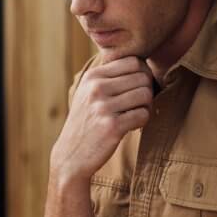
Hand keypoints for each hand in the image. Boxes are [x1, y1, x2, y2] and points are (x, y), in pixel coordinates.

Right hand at [50, 56, 153, 181]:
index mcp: (92, 77)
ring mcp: (103, 108)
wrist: (71, 155)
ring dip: (146, 106)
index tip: (136, 88)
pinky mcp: (112, 127)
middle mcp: (96, 89)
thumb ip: (108, 76)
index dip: (142, 73)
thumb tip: (142, 62)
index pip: (133, 61)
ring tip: (134, 115)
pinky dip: (142, 121)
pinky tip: (131, 126)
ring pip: (146, 94)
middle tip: (137, 105)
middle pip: (143, 77)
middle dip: (146, 91)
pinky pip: (144, 114)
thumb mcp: (88, 93)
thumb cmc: (86, 123)